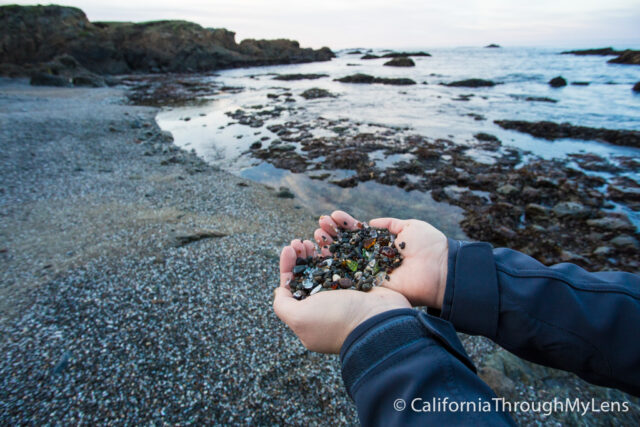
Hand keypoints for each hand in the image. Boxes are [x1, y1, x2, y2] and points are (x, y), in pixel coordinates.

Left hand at [273, 239, 410, 353]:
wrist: (378, 319)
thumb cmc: (336, 319)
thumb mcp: (300, 318)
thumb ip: (283, 305)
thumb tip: (280, 291)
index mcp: (308, 317)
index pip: (291, 288)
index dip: (287, 267)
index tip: (288, 248)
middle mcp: (324, 306)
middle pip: (307, 276)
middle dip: (301, 256)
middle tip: (301, 242)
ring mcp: (343, 295)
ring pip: (325, 267)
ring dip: (316, 251)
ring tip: (314, 237)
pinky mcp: (359, 284)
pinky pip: (343, 263)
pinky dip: (335, 251)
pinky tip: (331, 239)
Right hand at [314, 211, 447, 308]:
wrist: (440, 268)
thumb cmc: (429, 245)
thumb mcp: (409, 227)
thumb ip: (389, 225)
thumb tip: (370, 222)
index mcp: (381, 246)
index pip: (357, 234)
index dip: (344, 225)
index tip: (333, 216)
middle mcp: (373, 260)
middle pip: (346, 246)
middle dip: (332, 235)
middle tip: (320, 223)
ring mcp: (370, 273)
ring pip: (343, 260)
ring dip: (328, 247)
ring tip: (316, 234)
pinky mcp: (369, 286)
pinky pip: (348, 277)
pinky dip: (333, 267)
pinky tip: (321, 253)